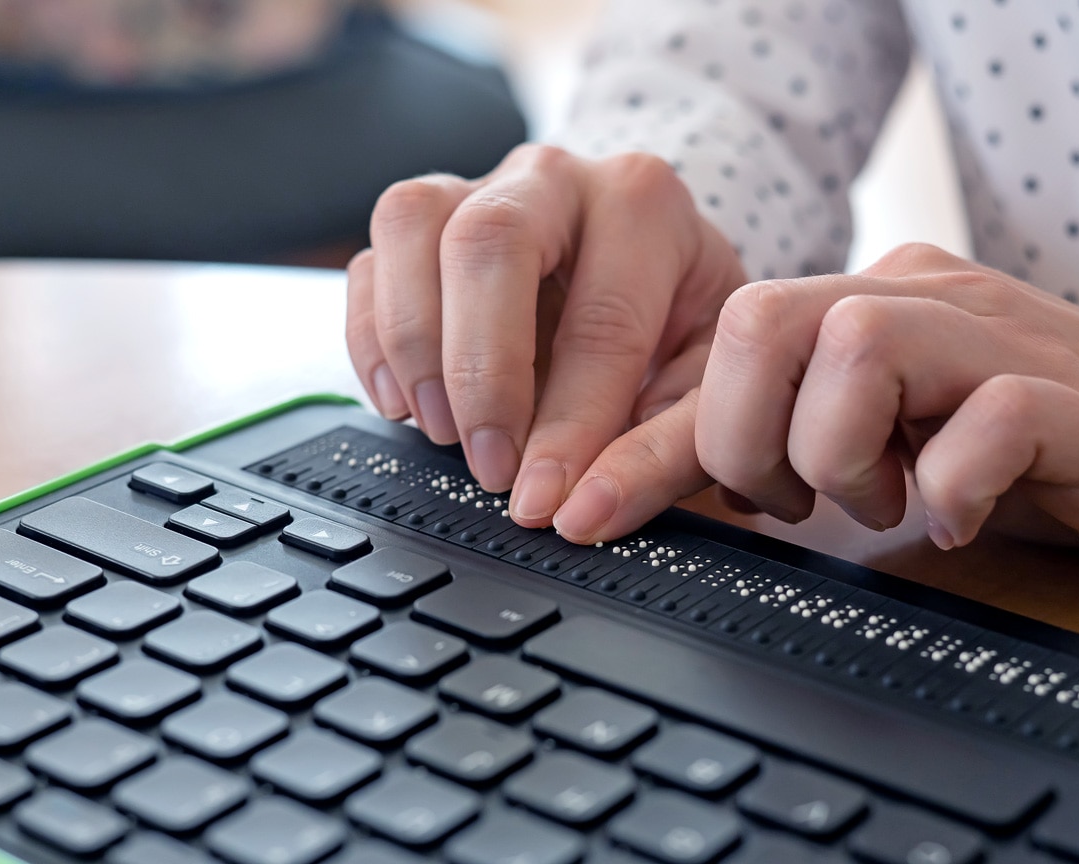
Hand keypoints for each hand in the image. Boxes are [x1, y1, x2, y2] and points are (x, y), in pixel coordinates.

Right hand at [346, 144, 747, 524]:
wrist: (657, 277)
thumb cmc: (682, 328)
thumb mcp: (707, 390)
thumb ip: (660, 453)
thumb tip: (583, 510)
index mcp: (647, 206)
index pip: (599, 319)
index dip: (568, 423)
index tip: (544, 497)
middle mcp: (557, 178)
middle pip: (488, 240)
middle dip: (479, 370)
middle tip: (489, 464)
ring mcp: (479, 186)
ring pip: (411, 224)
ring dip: (413, 342)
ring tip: (442, 430)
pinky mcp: (424, 223)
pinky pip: (371, 259)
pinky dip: (371, 338)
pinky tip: (404, 404)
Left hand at [554, 243, 1078, 598]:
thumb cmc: (1027, 456)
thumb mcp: (887, 450)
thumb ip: (790, 455)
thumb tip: (666, 493)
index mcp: (864, 308)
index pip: (724, 349)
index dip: (641, 441)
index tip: (581, 515)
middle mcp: (919, 303)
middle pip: (766, 319)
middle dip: (744, 438)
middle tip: (796, 503)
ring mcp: (998, 339)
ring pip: (858, 346)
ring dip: (840, 456)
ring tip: (886, 501)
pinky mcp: (1072, 398)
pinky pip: (988, 414)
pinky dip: (951, 482)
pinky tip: (959, 515)